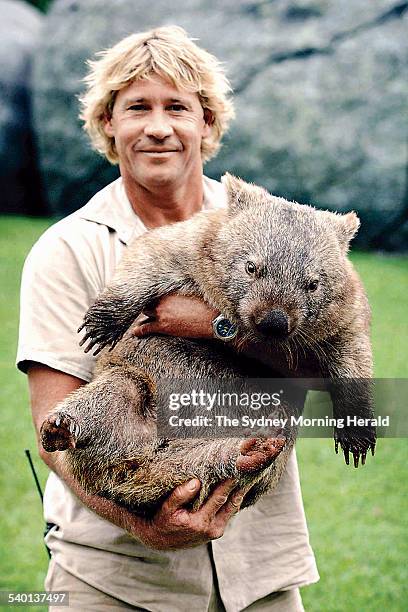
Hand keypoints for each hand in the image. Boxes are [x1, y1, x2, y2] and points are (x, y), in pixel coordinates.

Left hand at [130, 294, 217, 338]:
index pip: (154, 289)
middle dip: (147, 303)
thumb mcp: (195, 291)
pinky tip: (135, 332)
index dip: (152, 293)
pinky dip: (139, 330)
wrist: (213, 319)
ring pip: (146, 312)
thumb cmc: (208, 305)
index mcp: (171, 290)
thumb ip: (184, 289)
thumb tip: (183, 286)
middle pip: (148, 300)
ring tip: (138, 318)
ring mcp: (162, 313)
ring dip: (144, 315)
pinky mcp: (163, 326)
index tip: (149, 293)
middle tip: (146, 305)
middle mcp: (163, 300)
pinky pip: (146, 328)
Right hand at [132, 478, 246, 549]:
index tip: (236, 470)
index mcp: (199, 522)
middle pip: (231, 503)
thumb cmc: (163, 521)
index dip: (228, 483)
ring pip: (233, 509)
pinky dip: (234, 501)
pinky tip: (237, 489)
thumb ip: (180, 495)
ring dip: (239, 493)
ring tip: (246, 477)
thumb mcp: (166, 508)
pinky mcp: (217, 532)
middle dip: (239, 487)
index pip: (219, 498)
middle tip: (246, 470)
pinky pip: (229, 514)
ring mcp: (215, 532)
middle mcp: (211, 529)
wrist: (160, 541)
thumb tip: (196, 482)